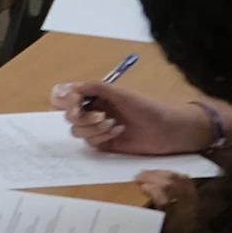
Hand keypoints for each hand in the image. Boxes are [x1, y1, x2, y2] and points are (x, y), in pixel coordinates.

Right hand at [55, 79, 203, 160]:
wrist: (165, 130)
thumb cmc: (145, 107)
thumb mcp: (120, 93)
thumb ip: (95, 88)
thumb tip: (69, 87)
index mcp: (96, 95)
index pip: (69, 97)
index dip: (66, 101)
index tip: (75, 104)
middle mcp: (93, 111)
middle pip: (69, 116)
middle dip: (82, 117)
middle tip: (100, 116)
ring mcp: (97, 129)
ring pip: (77, 131)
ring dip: (93, 128)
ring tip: (114, 124)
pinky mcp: (103, 144)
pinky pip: (89, 143)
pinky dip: (102, 137)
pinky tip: (119, 132)